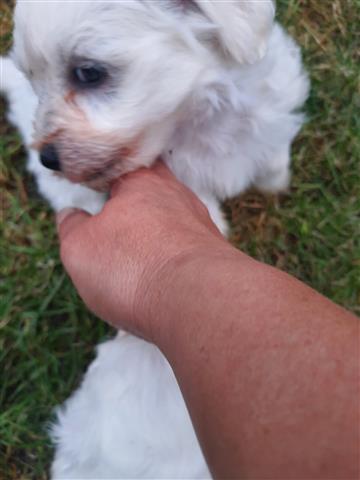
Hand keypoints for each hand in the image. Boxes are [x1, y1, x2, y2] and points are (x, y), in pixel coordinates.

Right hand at [57, 161, 226, 340]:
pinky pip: (186, 247)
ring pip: (172, 220)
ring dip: (155, 234)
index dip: (107, 179)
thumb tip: (71, 215)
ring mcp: (201, 224)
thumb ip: (72, 226)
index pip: (123, 167)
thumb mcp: (80, 247)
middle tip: (116, 228)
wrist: (195, 301)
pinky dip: (172, 255)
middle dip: (133, 208)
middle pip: (152, 192)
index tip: (96, 192)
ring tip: (137, 256)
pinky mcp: (215, 253)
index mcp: (143, 183)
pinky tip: (161, 273)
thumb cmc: (132, 267)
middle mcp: (178, 196)